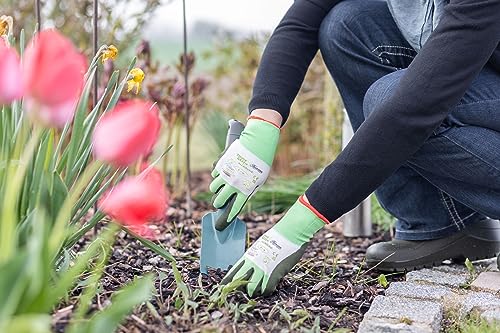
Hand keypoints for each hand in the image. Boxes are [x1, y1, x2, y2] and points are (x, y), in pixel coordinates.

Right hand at [210, 114, 279, 229]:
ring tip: (219, 187)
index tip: (224, 222)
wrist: (257, 144)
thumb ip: (250, 189)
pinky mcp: (221, 164)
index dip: (228, 217)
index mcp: (245, 190)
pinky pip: (214, 174)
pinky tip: (223, 172)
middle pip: (219, 200)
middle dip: (218, 203)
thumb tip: (241, 196)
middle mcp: (234, 184)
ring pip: (213, 188)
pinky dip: (217, 175)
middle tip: (218, 202)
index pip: (234, 208)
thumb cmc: (261, 162)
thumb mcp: (259, 180)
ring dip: (215, 189)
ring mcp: (226, 174)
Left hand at [221, 195, 327, 296]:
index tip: (222, 288)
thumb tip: (251, 266)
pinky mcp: (274, 275)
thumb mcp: (260, 246)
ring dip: (255, 291)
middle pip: (239, 283)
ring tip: (260, 288)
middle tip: (244, 292)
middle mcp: (253, 264)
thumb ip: (254, 257)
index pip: (232, 272)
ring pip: (252, 290)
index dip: (227, 282)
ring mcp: (262, 270)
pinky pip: (266, 290)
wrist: (290, 233)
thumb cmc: (278, 238)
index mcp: (248, 256)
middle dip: (239, 290)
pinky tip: (271, 286)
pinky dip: (267, 291)